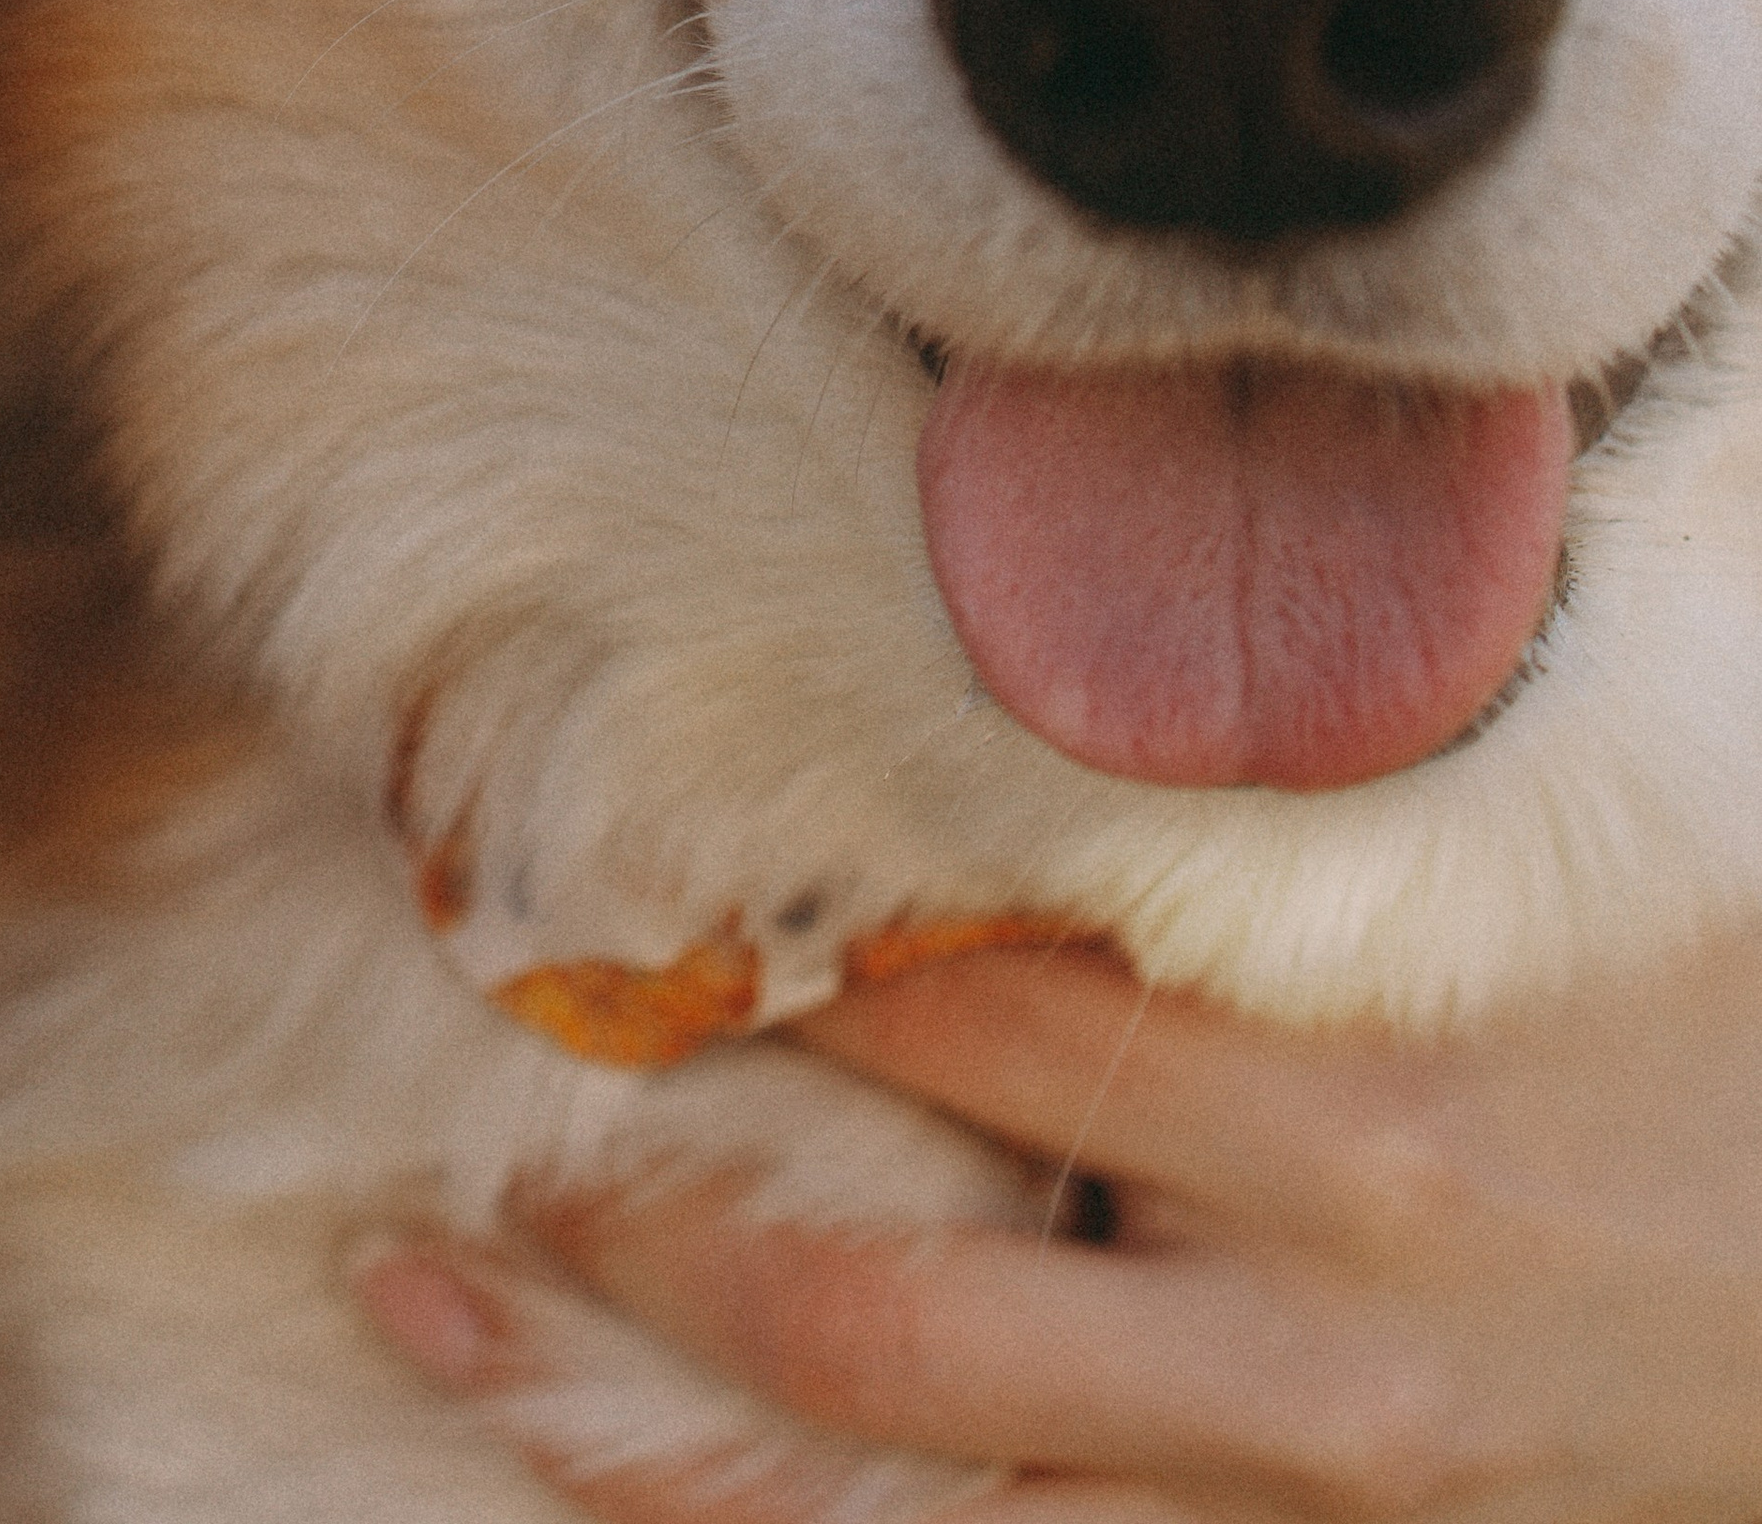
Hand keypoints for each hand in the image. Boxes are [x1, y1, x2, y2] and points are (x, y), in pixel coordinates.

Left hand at [352, 926, 1761, 1523]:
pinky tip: (621, 1495)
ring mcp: (1289, 1467)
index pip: (984, 963)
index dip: (771, 913)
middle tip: (459, 1050)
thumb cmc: (1737, 1054)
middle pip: (889, 1209)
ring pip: (889, 1442)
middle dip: (643, 1148)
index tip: (602, 841)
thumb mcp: (1575, 885)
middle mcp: (1300, 1279)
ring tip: (426, 1290)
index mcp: (1355, 1057)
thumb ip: (1363, 786)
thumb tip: (1182, 621)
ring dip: (630, 1385)